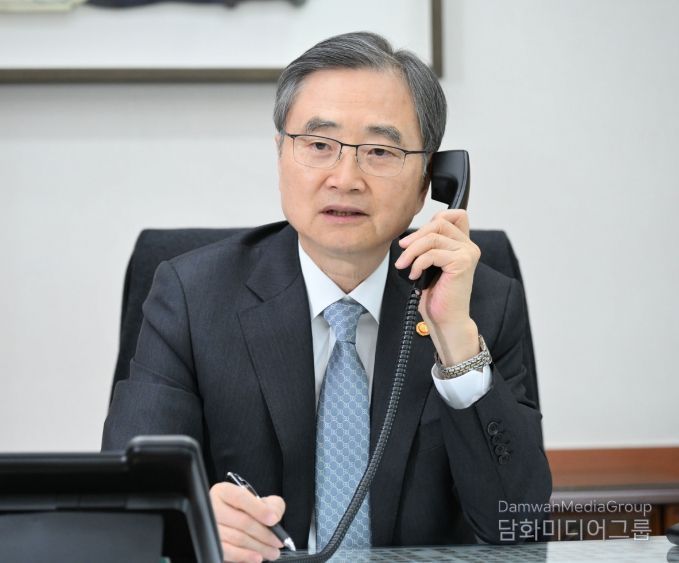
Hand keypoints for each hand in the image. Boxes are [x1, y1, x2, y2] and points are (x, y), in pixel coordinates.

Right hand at [210, 482, 285, 562]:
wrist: (232, 521)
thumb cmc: (248, 510)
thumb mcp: (260, 501)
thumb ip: (271, 504)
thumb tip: (274, 516)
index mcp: (224, 492)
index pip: (241, 498)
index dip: (258, 509)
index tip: (273, 520)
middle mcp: (213, 507)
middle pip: (242, 521)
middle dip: (264, 534)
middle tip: (278, 542)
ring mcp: (209, 526)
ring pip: (237, 538)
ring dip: (259, 547)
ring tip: (273, 552)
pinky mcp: (210, 544)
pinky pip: (228, 552)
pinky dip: (244, 556)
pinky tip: (257, 557)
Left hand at [395, 209, 480, 364]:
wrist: (446, 320)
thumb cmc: (436, 297)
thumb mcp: (429, 265)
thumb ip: (429, 246)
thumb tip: (409, 236)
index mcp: (463, 245)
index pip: (455, 215)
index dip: (433, 219)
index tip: (415, 239)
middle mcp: (469, 246)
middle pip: (439, 222)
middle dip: (416, 235)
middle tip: (402, 250)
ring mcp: (467, 253)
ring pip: (432, 237)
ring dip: (412, 251)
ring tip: (403, 265)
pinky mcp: (462, 263)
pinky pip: (432, 253)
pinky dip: (417, 263)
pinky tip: (414, 275)